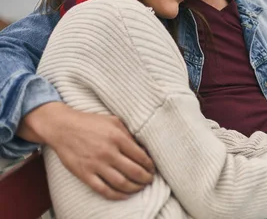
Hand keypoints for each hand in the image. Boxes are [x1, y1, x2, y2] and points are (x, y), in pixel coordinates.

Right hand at [18, 102, 154, 199]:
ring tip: (140, 188)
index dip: (150, 165)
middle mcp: (108, 152)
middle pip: (134, 172)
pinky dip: (116, 195)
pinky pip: (103, 189)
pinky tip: (124, 195)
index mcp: (117, 137)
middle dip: (146, 179)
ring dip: (134, 188)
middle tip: (150, 180)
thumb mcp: (114, 121)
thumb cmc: (90, 122)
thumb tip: (143, 149)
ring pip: (121, 183)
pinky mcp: (84, 174)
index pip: (141, 156)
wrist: (62, 127)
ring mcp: (95, 164)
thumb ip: (128, 134)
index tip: (153, 168)